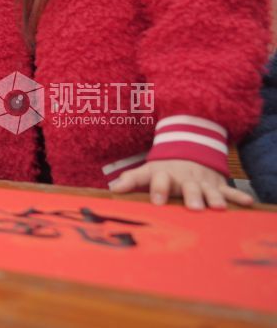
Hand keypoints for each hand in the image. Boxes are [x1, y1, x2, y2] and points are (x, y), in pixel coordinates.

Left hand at [108, 159, 253, 209]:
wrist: (188, 151)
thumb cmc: (163, 170)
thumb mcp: (146, 171)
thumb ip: (130, 179)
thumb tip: (112, 189)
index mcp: (165, 175)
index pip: (160, 180)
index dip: (159, 189)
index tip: (158, 202)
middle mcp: (184, 178)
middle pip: (188, 187)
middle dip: (191, 197)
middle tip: (193, 208)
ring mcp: (203, 182)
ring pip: (209, 190)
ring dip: (214, 198)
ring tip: (218, 208)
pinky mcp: (217, 185)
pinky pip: (229, 191)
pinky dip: (238, 197)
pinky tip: (248, 203)